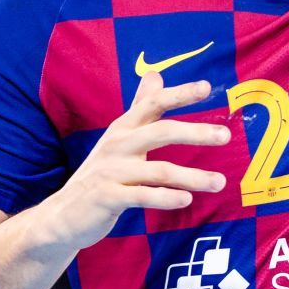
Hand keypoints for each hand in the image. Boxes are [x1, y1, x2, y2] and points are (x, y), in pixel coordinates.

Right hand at [42, 72, 230, 252]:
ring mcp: (111, 171)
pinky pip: (142, 196)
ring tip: (220, 182)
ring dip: (193, 176)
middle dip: (195, 132)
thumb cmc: (100, 174)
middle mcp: (117, 145)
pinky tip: (186, 199)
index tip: (207, 87)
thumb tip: (155, 73)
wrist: (63, 214)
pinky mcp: (108, 198)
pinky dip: (166, 198)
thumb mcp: (118, 138)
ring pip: (159, 170)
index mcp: (123, 128)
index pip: (153, 104)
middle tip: (226, 135)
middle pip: (161, 131)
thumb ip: (140, 108)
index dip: (179, 94)